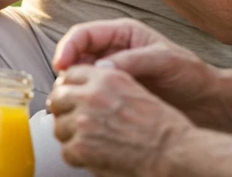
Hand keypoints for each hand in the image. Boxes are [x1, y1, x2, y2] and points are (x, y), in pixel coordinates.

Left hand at [47, 63, 194, 176]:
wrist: (174, 151)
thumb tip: (81, 91)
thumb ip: (105, 86)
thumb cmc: (162, 126)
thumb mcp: (133, 89)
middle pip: (57, 97)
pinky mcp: (82, 145)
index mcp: (105, 76)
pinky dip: (77, 156)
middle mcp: (91, 95)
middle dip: (64, 110)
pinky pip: (66, 150)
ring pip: (58, 125)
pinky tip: (93, 156)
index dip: (69, 88)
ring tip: (87, 142)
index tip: (70, 97)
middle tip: (74, 122)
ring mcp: (84, 120)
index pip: (70, 74)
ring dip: (70, 135)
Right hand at [53, 19, 231, 129]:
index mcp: (122, 33)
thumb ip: (134, 61)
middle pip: (77, 53)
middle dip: (66, 67)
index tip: (61, 65)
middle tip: (62, 86)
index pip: (84, 34)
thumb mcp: (165, 61)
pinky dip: (84, 96)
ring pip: (81, 72)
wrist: (206, 99)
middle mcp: (113, 48)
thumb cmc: (190, 74)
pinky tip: (84, 107)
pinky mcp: (116, 88)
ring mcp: (113, 69)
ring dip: (72, 83)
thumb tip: (101, 67)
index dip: (68, 47)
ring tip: (69, 98)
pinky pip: (92, 89)